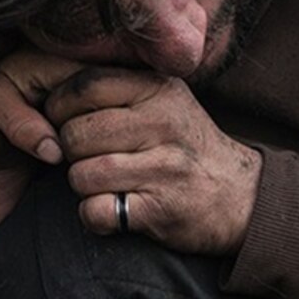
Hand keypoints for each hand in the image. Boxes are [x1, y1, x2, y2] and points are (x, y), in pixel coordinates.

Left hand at [43, 66, 263, 255]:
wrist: (241, 196)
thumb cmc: (187, 145)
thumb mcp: (165, 100)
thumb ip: (120, 85)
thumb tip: (57, 81)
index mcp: (158, 90)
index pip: (84, 86)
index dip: (59, 107)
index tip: (63, 122)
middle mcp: (163, 124)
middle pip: (75, 135)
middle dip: (69, 153)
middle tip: (88, 158)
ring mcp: (164, 168)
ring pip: (82, 175)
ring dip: (82, 187)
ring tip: (104, 185)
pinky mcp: (162, 209)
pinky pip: (98, 211)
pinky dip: (95, 216)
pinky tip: (111, 210)